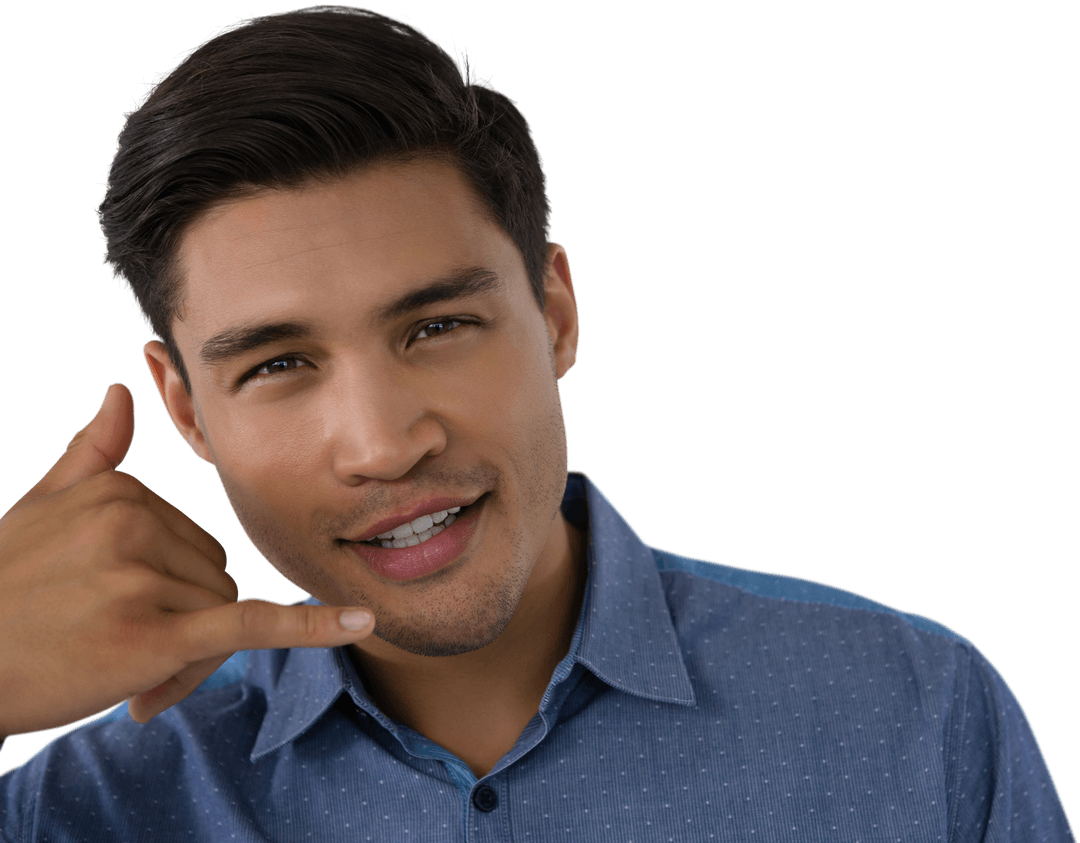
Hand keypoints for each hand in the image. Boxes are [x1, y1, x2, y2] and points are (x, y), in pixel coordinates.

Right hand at [0, 383, 373, 738]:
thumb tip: (122, 391)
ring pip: (222, 615)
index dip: (173, 586)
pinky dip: (310, 627)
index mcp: (120, 491)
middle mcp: (133, 524)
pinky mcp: (154, 633)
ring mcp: (142, 578)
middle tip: (118, 643)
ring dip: (188, 653)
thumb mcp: (42, 508)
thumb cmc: (4, 589)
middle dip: (185, 618)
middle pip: (215, 576)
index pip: (196, 540)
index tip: (119, 609)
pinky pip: (249, 625)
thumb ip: (93, 452)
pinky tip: (361, 622)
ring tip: (119, 663)